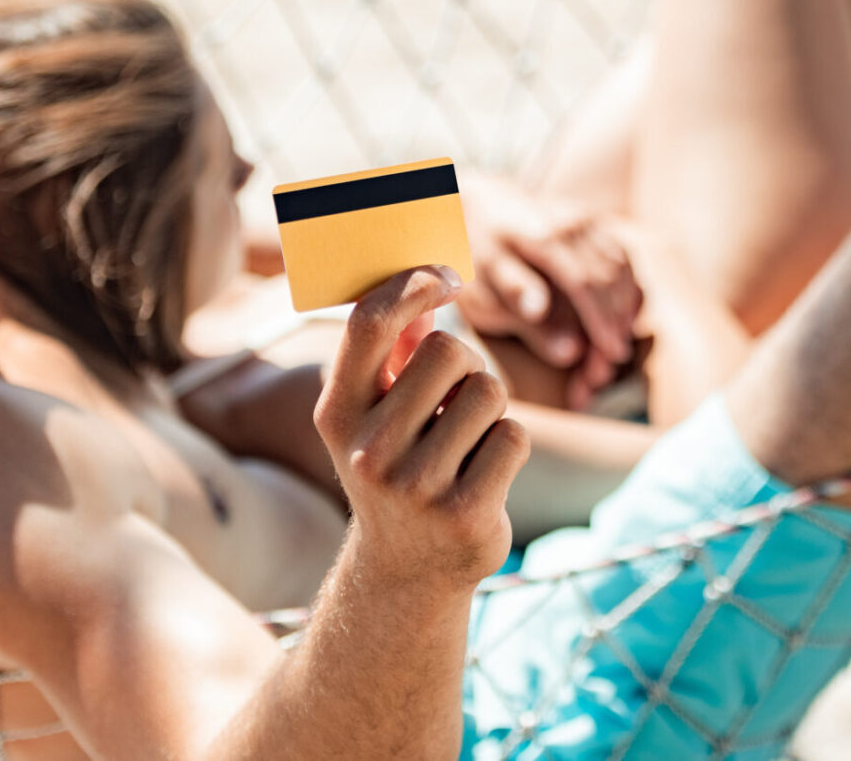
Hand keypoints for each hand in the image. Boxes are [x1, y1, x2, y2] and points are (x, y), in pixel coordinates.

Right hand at [314, 267, 528, 592]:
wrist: (405, 572)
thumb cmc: (396, 470)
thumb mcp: (377, 416)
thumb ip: (396, 352)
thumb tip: (427, 284)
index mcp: (336, 414)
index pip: (369, 323)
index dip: (412, 285)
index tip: (447, 278)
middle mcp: (367, 452)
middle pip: (449, 350)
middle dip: (467, 367)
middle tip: (456, 400)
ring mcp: (415, 488)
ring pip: (489, 392)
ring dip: (490, 410)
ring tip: (465, 444)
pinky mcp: (465, 514)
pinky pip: (513, 436)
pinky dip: (508, 446)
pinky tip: (482, 475)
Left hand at [456, 171, 643, 408]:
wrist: (474, 200)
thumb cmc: (473, 247)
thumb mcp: (481, 277)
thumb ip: (521, 305)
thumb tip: (565, 348)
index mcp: (543, 236)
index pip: (587, 282)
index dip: (602, 323)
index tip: (608, 356)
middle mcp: (573, 222)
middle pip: (611, 280)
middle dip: (614, 327)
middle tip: (604, 369)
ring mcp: (587, 219)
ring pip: (623, 270)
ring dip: (623, 314)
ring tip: (610, 351)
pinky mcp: (595, 223)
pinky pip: (624, 259)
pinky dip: (627, 293)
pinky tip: (619, 321)